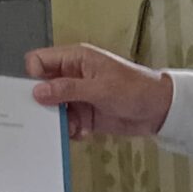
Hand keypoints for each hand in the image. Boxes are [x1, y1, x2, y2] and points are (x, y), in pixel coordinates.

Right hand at [25, 45, 174, 139]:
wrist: (159, 110)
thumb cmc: (136, 88)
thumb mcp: (100, 88)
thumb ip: (68, 89)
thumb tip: (39, 91)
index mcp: (75, 59)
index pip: (39, 61)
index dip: (34, 78)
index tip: (39, 95)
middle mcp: (72, 76)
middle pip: (41, 87)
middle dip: (44, 104)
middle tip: (51, 116)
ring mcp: (77, 96)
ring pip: (52, 109)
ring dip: (59, 121)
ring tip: (74, 126)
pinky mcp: (83, 114)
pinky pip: (65, 123)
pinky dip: (70, 130)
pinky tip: (83, 132)